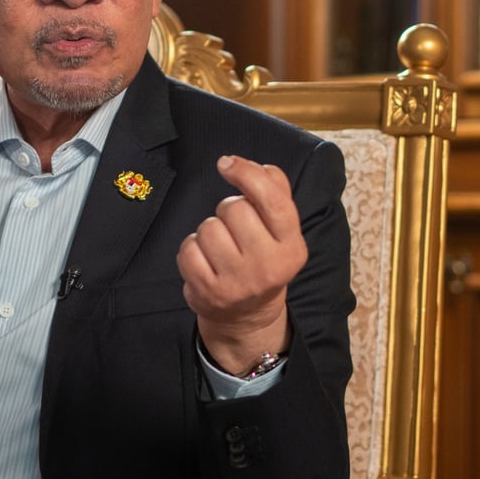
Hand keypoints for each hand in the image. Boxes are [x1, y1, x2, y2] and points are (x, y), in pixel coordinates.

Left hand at [177, 155, 307, 375]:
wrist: (248, 315)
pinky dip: (192, 249)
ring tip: (220, 247)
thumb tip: (256, 167)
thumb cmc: (262, 258)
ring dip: (209, 231)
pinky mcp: (208, 292)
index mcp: (291, 246)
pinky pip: (188, 249)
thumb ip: (276, 191)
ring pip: (208, 228)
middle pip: (234, 209)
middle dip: (228, 210)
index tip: (226, 163)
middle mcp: (268, 266)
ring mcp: (237, 282)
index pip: (272, 200)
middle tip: (234, 229)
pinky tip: (205, 261)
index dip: (247, 174)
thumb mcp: (281, 230)